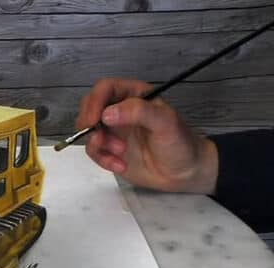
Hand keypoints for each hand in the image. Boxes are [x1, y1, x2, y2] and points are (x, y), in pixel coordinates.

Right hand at [76, 78, 217, 193]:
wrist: (185, 173)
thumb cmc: (180, 143)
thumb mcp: (165, 123)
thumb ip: (139, 112)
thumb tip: (107, 114)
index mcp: (134, 95)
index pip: (105, 89)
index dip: (95, 102)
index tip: (94, 120)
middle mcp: (120, 110)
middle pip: (89, 107)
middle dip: (90, 123)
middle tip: (99, 138)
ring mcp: (114, 131)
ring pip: (88, 131)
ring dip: (99, 144)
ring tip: (120, 153)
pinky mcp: (110, 150)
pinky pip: (94, 151)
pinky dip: (103, 159)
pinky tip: (120, 165)